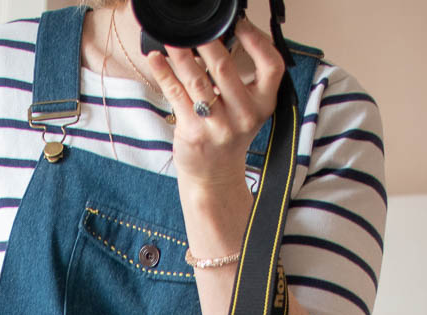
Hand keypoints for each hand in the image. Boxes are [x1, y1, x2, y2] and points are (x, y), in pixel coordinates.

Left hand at [148, 18, 284, 193]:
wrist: (214, 178)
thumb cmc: (229, 138)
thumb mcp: (247, 110)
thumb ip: (240, 80)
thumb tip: (219, 39)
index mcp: (262, 105)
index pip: (271, 66)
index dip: (256, 40)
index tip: (239, 24)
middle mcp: (243, 116)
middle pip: (224, 69)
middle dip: (207, 43)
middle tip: (195, 28)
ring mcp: (217, 126)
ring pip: (197, 80)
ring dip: (181, 55)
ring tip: (171, 38)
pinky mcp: (193, 133)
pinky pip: (176, 95)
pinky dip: (164, 74)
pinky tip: (156, 60)